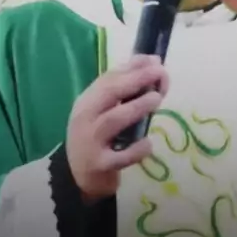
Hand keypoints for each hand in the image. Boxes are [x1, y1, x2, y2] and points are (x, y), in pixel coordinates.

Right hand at [66, 55, 168, 201]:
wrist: (77, 176)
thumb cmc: (97, 138)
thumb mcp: (103, 111)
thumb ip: (124, 89)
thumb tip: (152, 61)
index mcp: (87, 102)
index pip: (108, 78)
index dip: (133, 67)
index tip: (155, 61)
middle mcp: (85, 118)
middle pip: (109, 93)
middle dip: (136, 80)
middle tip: (159, 73)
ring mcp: (91, 142)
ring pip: (113, 120)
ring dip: (136, 107)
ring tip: (157, 99)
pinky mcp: (100, 165)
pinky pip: (120, 156)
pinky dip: (136, 149)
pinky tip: (148, 143)